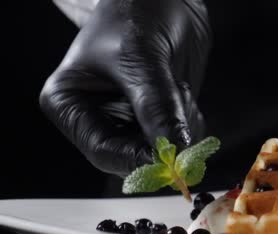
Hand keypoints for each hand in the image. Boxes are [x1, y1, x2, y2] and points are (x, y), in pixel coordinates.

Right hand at [40, 0, 210, 176]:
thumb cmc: (133, 14)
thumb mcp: (140, 57)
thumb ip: (156, 105)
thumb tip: (173, 149)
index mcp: (71, 106)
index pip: (103, 152)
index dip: (139, 160)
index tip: (172, 156)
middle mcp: (99, 120)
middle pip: (135, 157)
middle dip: (165, 140)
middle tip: (180, 106)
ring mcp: (131, 121)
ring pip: (163, 151)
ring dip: (181, 127)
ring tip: (177, 87)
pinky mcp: (159, 118)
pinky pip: (181, 138)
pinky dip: (190, 122)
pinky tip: (182, 91)